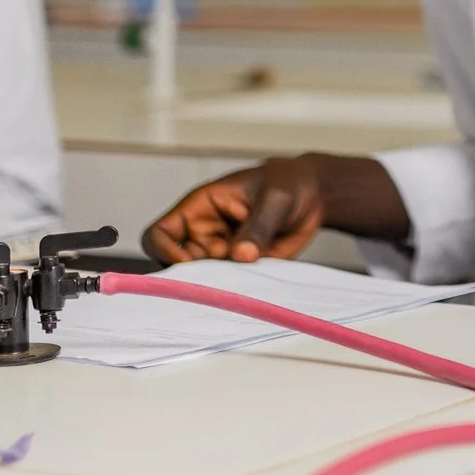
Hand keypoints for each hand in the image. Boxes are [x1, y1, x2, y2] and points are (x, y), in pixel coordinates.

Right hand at [141, 153, 409, 263]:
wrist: (315, 196)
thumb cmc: (289, 183)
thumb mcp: (276, 198)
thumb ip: (259, 224)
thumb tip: (241, 255)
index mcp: (200, 208)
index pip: (159, 233)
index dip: (166, 252)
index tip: (193, 264)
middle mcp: (204, 234)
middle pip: (176, 266)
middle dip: (194, 277)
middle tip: (225, 279)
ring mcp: (221, 253)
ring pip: (202, 281)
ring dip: (218, 286)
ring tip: (247, 278)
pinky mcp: (240, 268)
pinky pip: (229, 287)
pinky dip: (238, 292)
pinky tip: (257, 285)